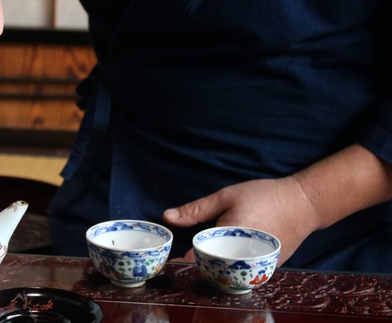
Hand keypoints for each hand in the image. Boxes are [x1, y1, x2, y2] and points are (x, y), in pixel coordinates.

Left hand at [163, 176, 318, 265]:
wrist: (304, 204)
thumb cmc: (264, 196)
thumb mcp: (226, 197)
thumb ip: (196, 210)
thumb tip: (167, 217)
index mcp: (230, 238)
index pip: (198, 260)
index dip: (181, 262)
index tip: (170, 261)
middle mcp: (245, 258)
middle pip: (213, 272)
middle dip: (198, 266)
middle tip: (187, 257)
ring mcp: (259, 266)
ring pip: (229, 275)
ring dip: (216, 268)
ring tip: (207, 256)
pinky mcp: (268, 269)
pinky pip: (245, 273)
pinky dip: (233, 266)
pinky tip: (228, 256)